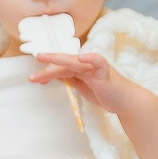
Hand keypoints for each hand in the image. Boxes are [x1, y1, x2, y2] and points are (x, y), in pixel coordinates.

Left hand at [27, 51, 157, 158]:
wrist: (123, 102)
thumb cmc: (103, 93)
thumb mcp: (82, 86)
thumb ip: (70, 79)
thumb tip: (54, 76)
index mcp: (79, 68)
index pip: (60, 68)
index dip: (47, 73)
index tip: (34, 79)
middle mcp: (85, 64)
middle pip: (64, 62)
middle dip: (48, 61)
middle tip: (35, 59)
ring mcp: (94, 67)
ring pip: (73, 62)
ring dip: (57, 60)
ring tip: (44, 57)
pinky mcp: (104, 72)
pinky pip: (97, 62)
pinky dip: (90, 58)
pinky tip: (82, 56)